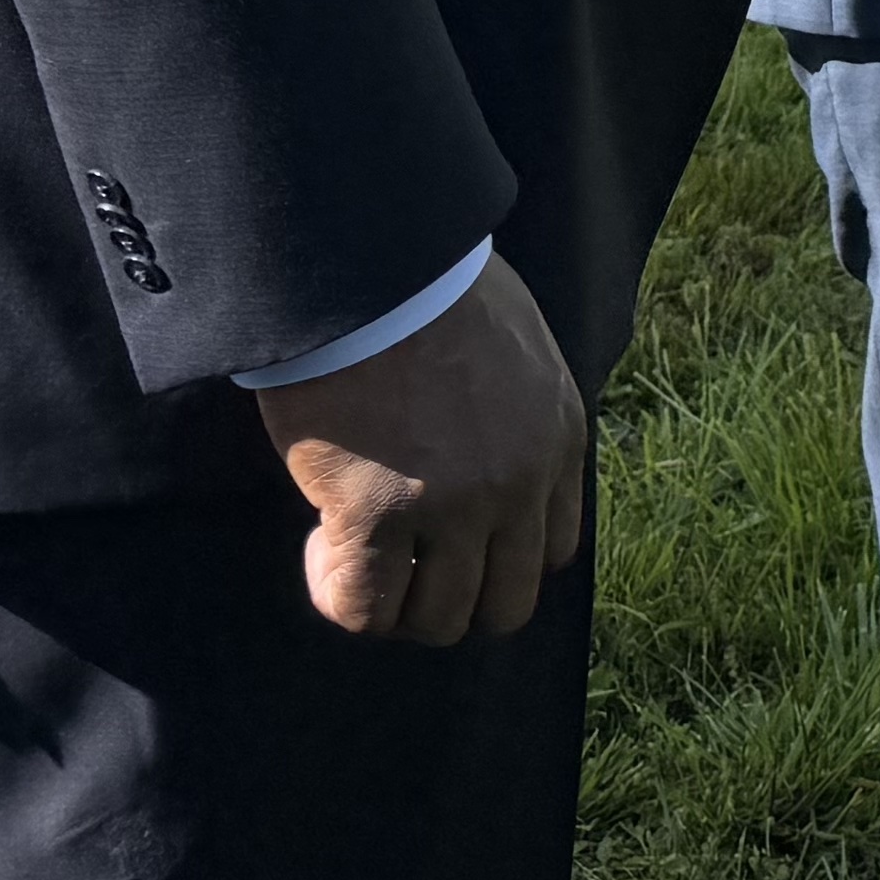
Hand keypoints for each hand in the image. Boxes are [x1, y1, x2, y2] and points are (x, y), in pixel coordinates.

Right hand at [254, 256, 589, 646]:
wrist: (370, 259)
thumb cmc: (425, 284)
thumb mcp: (514, 344)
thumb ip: (516, 410)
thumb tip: (482, 451)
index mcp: (560, 437)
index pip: (554, 550)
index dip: (494, 558)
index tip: (445, 532)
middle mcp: (521, 482)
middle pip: (506, 603)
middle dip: (450, 597)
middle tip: (400, 560)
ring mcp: (455, 505)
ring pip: (440, 620)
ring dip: (394, 603)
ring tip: (353, 549)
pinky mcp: (378, 513)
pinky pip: (364, 608)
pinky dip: (339, 596)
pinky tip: (320, 548)